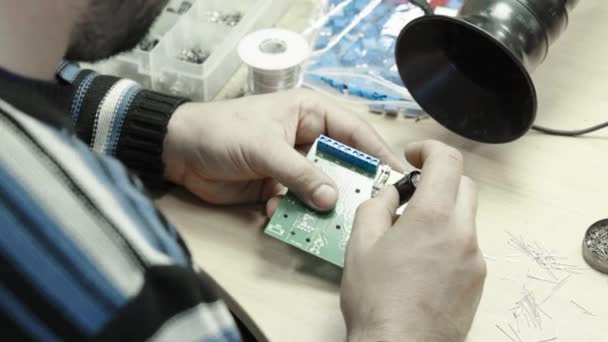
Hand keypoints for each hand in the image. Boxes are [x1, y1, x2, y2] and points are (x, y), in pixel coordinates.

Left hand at [162, 89, 404, 211]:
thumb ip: (300, 173)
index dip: (378, 152)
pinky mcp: (277, 187)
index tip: (399, 176)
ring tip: (333, 223)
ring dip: (323, 205)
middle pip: (342, 163)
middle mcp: (307, 138)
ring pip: (322, 187)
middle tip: (373, 209)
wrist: (178, 151)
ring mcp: (293, 164)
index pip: (354, 131)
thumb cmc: (223, 132)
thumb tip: (332, 200)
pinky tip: (282, 217)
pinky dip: (294, 213)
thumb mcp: (265, 148)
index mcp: (310, 113)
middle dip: (353, 185)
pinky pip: (297, 202)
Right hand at [341, 141, 485, 341]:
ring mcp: (475, 258)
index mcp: (432, 216)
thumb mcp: (360, 244)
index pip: (447, 160)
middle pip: (463, 185)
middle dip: (439, 180)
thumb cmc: (377, 300)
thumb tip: (392, 195)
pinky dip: (449, 239)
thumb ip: (376, 206)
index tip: (414, 155)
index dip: (429, 149)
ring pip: (465, 216)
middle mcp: (462, 232)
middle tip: (412, 194)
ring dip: (443, 212)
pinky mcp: (478, 279)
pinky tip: (423, 262)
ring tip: (411, 235)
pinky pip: (467, 244)